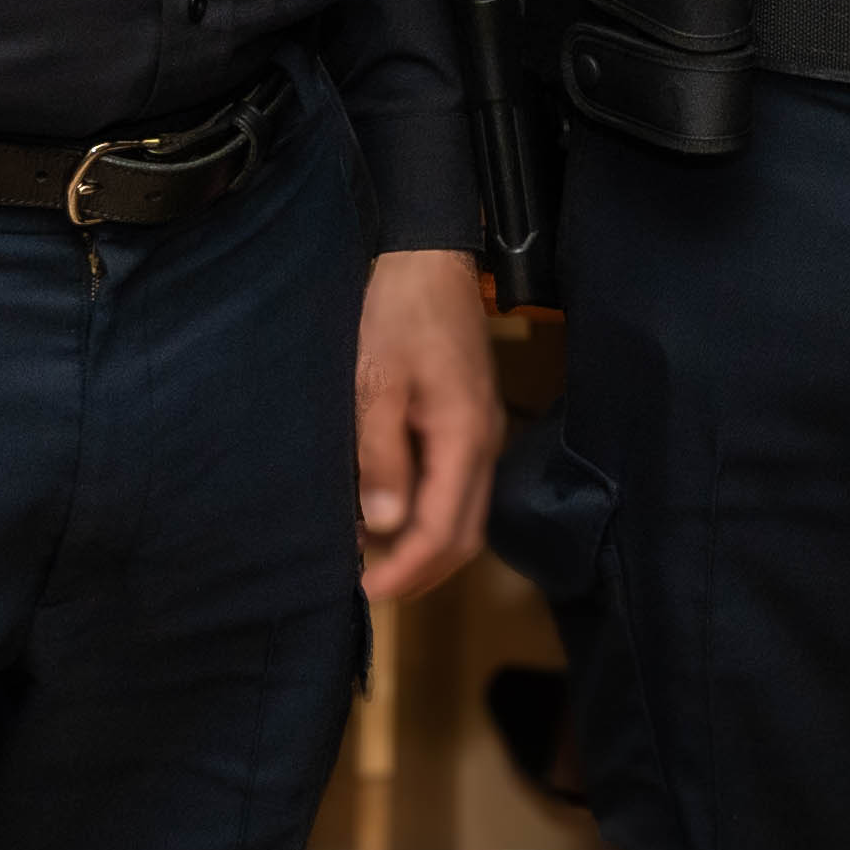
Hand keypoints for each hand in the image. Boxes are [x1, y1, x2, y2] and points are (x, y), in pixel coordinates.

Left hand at [356, 248, 506, 603]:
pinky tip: (390, 509)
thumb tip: (384, 524)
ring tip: (374, 557)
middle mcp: (485, 443)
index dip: (406, 569)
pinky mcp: (472, 419)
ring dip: (425, 546)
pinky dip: (430, 514)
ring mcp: (484, 432)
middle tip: (370, 587)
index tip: (364, 591)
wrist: (429, 257)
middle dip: (421, 571)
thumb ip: (381, 455)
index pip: (444, 531)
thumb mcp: (376, 383)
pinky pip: (459, 487)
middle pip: (465, 536)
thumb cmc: (398, 315)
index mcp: (465, 439)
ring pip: (466, 515)